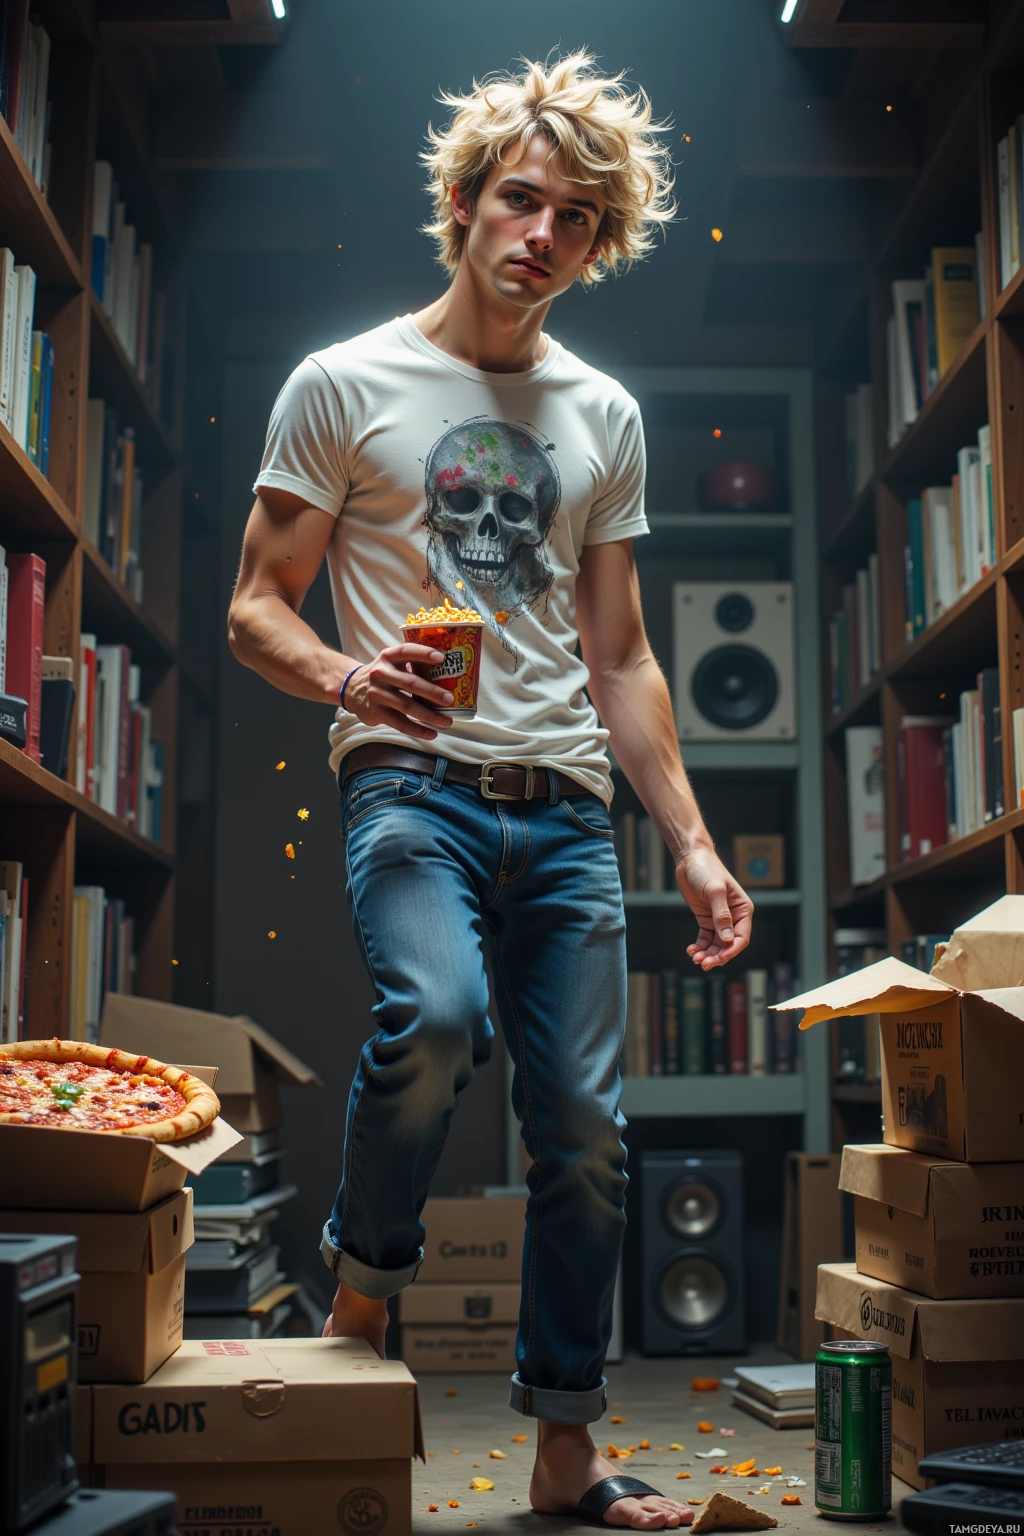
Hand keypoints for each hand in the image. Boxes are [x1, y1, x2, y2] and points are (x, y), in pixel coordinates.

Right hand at [344, 644, 454, 741]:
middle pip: (410, 683)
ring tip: (446, 722)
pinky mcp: (376, 712)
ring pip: (407, 706)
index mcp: (388, 657)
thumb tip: (449, 672)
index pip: (406, 651)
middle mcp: (381, 673)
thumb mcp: (392, 663)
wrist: (352, 689)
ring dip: (429, 715)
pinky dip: (417, 729)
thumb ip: (412, 665)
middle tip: (450, 699)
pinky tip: (431, 733)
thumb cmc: (383, 675)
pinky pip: (400, 723)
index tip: (441, 658)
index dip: (423, 654)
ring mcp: (377, 693)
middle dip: (432, 692)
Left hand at [676, 845, 753, 969]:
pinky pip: (705, 937)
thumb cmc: (706, 870)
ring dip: (707, 953)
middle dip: (717, 956)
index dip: (730, 951)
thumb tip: (727, 939)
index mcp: (743, 909)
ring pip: (716, 944)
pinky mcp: (706, 918)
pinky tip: (691, 950)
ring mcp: (719, 918)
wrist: (690, 858)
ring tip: (695, 958)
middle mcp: (734, 916)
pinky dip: (700, 946)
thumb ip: (721, 915)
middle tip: (703, 963)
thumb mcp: (714, 891)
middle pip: (728, 944)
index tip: (717, 959)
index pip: (741, 937)